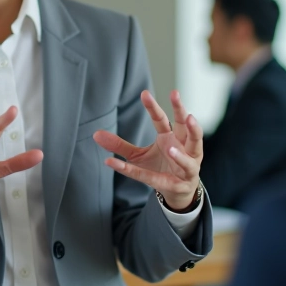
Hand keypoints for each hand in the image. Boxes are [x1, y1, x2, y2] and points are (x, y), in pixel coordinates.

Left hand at [93, 90, 202, 210]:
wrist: (176, 191)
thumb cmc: (160, 168)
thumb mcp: (137, 156)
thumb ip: (119, 145)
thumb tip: (95, 134)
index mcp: (170, 136)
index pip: (162, 119)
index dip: (153, 108)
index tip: (144, 94)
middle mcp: (182, 147)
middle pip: (184, 127)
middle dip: (181, 111)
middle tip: (175, 94)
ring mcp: (186, 164)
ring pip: (189, 155)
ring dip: (180, 153)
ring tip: (169, 148)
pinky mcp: (179, 184)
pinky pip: (164, 179)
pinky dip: (151, 176)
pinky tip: (140, 173)